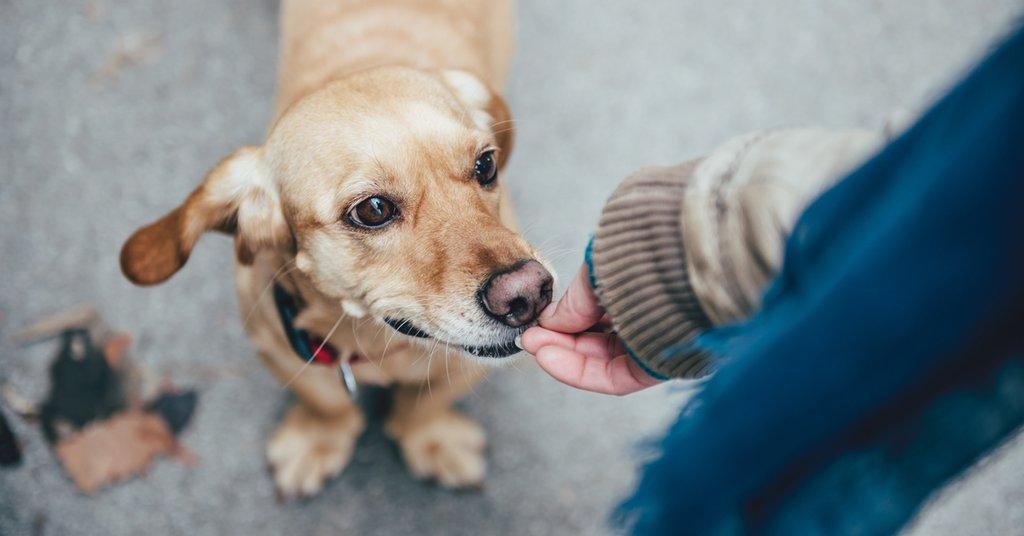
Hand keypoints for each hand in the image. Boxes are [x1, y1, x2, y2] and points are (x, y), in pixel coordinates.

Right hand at [520, 263, 661, 395]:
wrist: (679, 263)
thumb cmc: (644, 255)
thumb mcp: (597, 273)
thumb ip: (573, 302)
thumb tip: (549, 320)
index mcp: (639, 288)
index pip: (597, 312)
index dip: (563, 319)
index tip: (537, 321)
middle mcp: (649, 316)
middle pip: (597, 338)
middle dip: (558, 339)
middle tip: (528, 337)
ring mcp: (654, 342)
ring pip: (602, 359)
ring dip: (563, 355)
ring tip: (533, 346)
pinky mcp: (660, 368)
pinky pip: (615, 377)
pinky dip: (579, 371)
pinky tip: (548, 357)